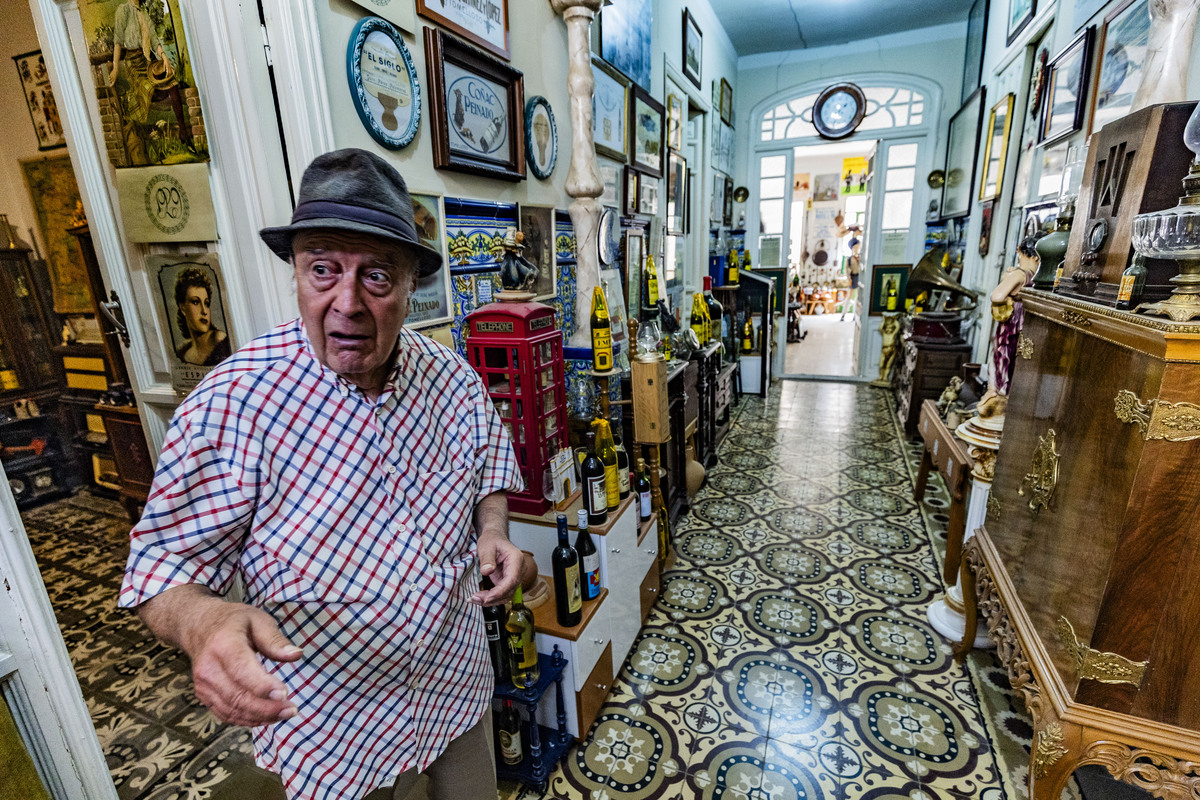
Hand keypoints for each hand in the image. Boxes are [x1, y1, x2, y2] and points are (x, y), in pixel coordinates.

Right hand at [143, 591, 303, 726]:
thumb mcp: (258, 620)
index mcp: (223, 644)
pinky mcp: (203, 695)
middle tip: (291, 710)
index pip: (241, 670)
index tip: (284, 694)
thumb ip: (275, 640)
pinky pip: (225, 714)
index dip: (262, 686)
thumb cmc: (234, 622)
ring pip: (232, 709)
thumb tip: (296, 654)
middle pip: (237, 695)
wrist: (200, 626)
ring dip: (259, 716)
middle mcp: (209, 667)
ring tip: (284, 714)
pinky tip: (265, 717)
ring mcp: (203, 684)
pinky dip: (246, 719)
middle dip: (266, 707)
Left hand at [472, 534, 521, 605]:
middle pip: (509, 590)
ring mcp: (515, 576)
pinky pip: (502, 593)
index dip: (500, 591)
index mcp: (516, 559)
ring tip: (475, 599)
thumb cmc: (492, 540)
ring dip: (491, 601)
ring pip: (507, 595)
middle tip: (474, 598)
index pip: (512, 580)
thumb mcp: (486, 546)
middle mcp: (519, 569)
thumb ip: (487, 558)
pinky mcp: (508, 581)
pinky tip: (480, 598)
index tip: (487, 598)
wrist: (495, 538)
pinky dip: (492, 598)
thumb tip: (487, 571)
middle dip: (493, 598)